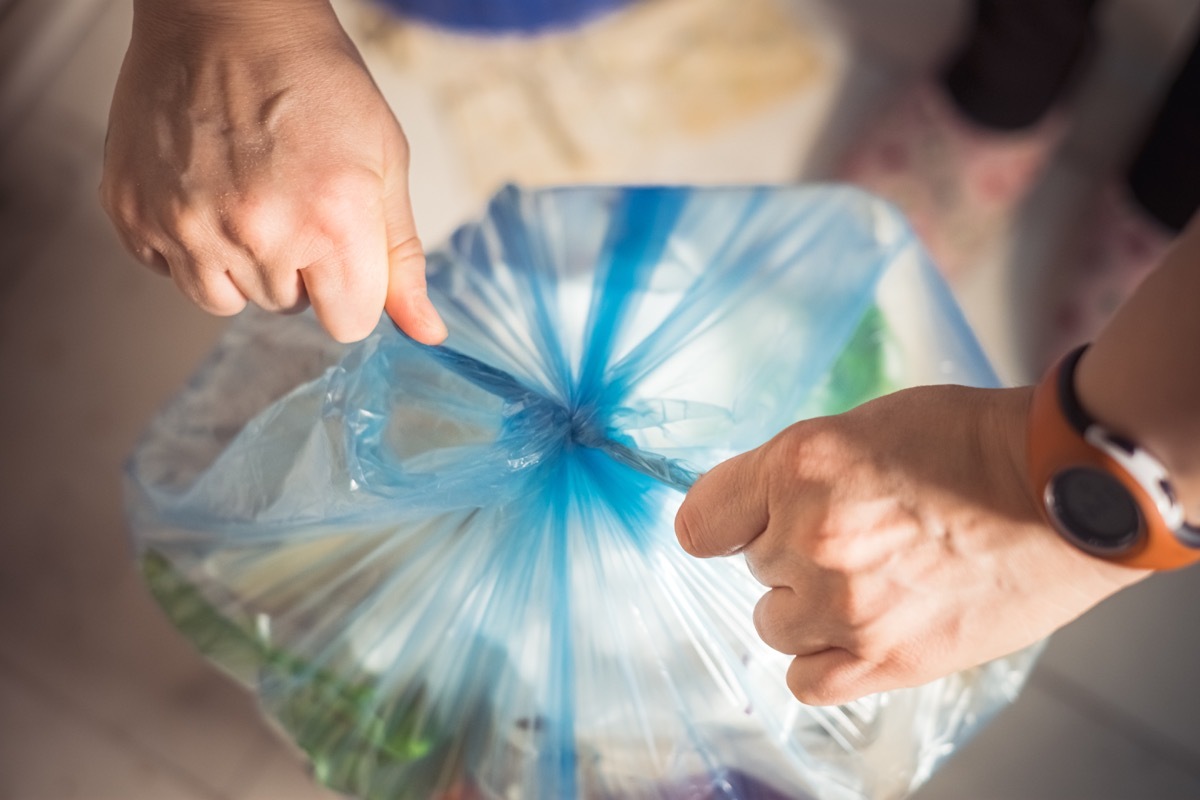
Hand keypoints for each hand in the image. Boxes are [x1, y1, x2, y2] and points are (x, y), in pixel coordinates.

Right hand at [100, 0, 445, 343]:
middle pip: (287, 308)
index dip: (351, 289)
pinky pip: (170, 270)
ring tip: (249, 198)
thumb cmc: (313, 79)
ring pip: (225, 300)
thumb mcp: (384, 164)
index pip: (348, 323)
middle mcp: (257, 232)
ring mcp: (187, 225)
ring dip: (242, 265)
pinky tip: (207, 191)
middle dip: (298, 268)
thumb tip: (427, 332)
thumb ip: (402, 257)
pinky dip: (190, 244)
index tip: (342, 250)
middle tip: (291, 197)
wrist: (225, 16)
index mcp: (331, 222)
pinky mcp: (135, 213)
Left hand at [675, 385, 1147, 704]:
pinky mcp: (884, 658)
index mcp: (799, 466)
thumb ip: (797, 473)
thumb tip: (752, 512)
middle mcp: (810, 535)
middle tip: (854, 536)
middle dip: (790, 552)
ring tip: (867, 582)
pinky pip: (806, 680)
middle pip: (754, 567)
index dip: (724, 522)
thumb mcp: (863, 426)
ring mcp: (846, 603)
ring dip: (807, 607)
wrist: (1062, 488)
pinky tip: (856, 633)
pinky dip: (823, 660)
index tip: (740, 526)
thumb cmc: (973, 442)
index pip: (700, 520)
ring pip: (775, 623)